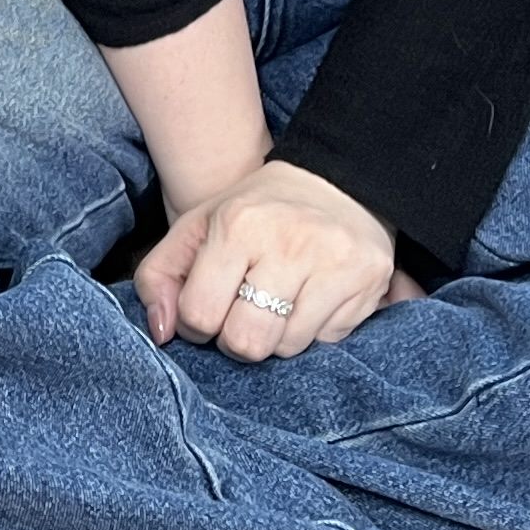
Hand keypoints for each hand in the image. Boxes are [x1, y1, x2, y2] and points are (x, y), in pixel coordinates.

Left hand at [138, 160, 400, 361]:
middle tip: (242, 315)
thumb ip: (159, 276)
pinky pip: (329, 341)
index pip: (201, 315)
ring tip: (278, 304)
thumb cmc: (256, 213)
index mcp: (238, 226)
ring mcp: (335, 263)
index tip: (208, 306)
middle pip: (247, 341)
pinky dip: (314, 331)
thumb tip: (161, 333)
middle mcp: (290, 243)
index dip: (197, 323)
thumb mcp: (197, 226)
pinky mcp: (369, 279)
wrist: (337, 180)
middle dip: (236, 339)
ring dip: (276, 337)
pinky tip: (312, 300)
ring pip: (289, 348)